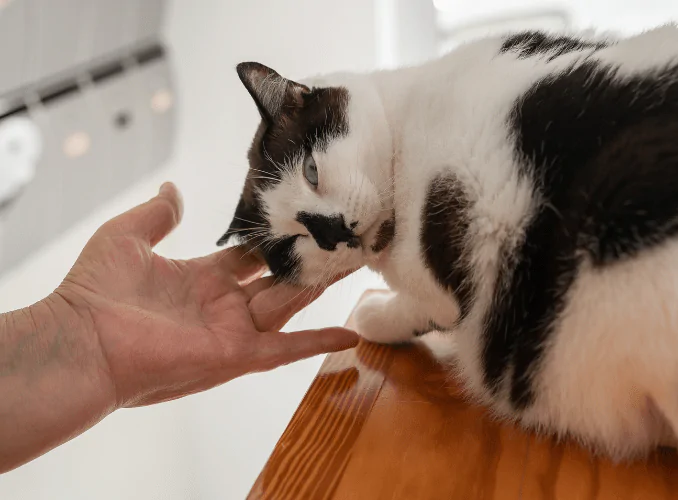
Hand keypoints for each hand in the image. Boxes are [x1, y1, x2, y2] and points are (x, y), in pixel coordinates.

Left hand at [53, 182, 358, 407]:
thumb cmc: (93, 293)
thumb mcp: (125, 237)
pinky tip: (351, 335)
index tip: (302, 219)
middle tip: (344, 238)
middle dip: (309, 259)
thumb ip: (157, 215)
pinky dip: (319, 342)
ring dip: (321, 285)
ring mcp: (233, 331)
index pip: (249, 257)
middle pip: (278, 279)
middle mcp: (223, 306)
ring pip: (289, 303)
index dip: (274, 239)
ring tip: (355, 262)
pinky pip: (287, 349)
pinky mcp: (237, 355)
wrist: (81, 343)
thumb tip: (172, 189)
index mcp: (199, 280)